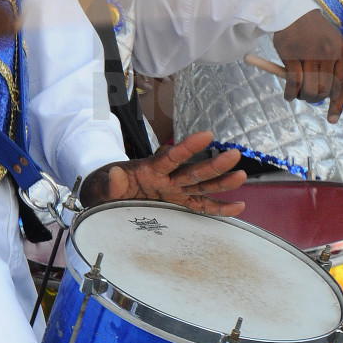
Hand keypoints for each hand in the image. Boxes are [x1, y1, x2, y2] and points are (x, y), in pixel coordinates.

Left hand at [80, 131, 245, 215]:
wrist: (106, 194)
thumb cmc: (104, 187)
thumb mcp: (99, 186)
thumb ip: (109, 183)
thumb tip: (115, 174)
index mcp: (150, 171)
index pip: (172, 158)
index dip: (188, 147)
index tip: (206, 134)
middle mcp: (168, 179)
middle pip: (194, 172)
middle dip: (214, 165)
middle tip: (235, 154)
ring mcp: (175, 191)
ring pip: (203, 187)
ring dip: (222, 182)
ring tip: (242, 175)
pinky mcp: (178, 204)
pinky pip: (201, 207)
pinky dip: (220, 208)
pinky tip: (239, 206)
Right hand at [272, 9, 342, 123]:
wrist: (291, 10)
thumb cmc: (312, 30)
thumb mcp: (331, 42)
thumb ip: (334, 66)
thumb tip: (334, 95)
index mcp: (341, 50)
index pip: (342, 84)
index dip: (337, 104)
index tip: (332, 119)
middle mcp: (328, 52)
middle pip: (325, 90)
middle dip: (316, 99)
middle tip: (308, 96)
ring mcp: (309, 54)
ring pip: (310, 90)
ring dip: (303, 97)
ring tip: (298, 93)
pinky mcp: (291, 55)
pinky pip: (294, 83)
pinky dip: (290, 93)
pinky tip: (288, 95)